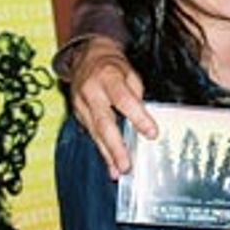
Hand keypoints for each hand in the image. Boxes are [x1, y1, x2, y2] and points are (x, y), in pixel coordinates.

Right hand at [69, 36, 154, 178]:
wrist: (86, 58)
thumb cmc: (113, 67)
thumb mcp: (130, 74)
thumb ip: (136, 96)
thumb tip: (144, 121)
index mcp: (108, 78)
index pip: (124, 100)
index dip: (138, 117)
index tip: (152, 133)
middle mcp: (91, 93)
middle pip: (104, 122)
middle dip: (116, 146)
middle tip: (126, 165)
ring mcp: (81, 105)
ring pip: (95, 133)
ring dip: (108, 155)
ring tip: (119, 171)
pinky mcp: (78, 115)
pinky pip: (92, 135)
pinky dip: (102, 151)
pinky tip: (111, 166)